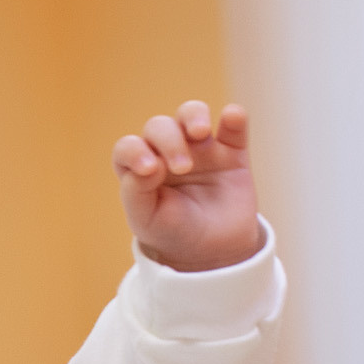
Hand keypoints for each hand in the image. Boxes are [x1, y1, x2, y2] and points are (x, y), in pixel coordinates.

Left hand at [113, 101, 260, 272]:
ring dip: (193, 115)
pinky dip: (234, 117)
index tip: (149, 169)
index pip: (128, 147)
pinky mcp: (231, 152)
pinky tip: (232, 117)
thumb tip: (148, 163)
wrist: (212, 250)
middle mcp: (167, 151)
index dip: (134, 151)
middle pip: (160, 126)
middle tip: (182, 168)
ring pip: (191, 113)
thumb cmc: (172, 232)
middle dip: (169, 141)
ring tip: (200, 133)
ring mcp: (200, 149)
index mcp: (141, 167)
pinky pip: (233, 126)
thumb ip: (136, 192)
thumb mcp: (146, 220)